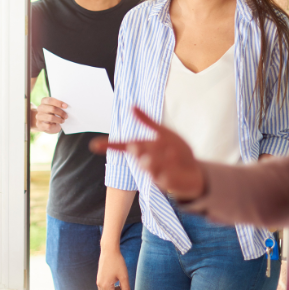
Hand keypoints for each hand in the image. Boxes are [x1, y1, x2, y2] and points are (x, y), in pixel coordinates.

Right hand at [32, 97, 66, 133]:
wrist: (48, 125)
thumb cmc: (53, 114)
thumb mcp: (55, 108)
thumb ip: (58, 106)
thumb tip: (65, 106)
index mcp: (43, 102)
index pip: (49, 100)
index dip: (58, 103)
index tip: (66, 106)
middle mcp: (40, 108)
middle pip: (52, 109)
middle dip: (61, 112)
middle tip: (66, 116)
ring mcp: (39, 117)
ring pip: (51, 118)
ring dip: (59, 120)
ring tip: (63, 120)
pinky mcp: (40, 125)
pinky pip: (49, 125)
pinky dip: (55, 125)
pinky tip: (57, 125)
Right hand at [89, 107, 204, 200]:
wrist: (195, 172)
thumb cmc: (177, 151)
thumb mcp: (164, 133)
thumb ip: (147, 122)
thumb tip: (131, 105)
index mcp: (143, 148)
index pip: (122, 146)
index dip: (108, 146)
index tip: (93, 145)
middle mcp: (146, 161)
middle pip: (136, 153)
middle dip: (136, 149)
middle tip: (135, 145)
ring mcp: (155, 173)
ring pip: (148, 165)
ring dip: (153, 159)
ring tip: (160, 154)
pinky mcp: (166, 184)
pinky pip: (163, 176)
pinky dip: (169, 168)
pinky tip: (174, 159)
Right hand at [97, 247, 129, 289]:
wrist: (109, 251)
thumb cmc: (117, 262)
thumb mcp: (124, 276)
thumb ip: (125, 289)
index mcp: (105, 286)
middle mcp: (100, 285)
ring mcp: (98, 281)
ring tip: (119, 288)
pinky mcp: (98, 277)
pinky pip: (102, 288)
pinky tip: (114, 285)